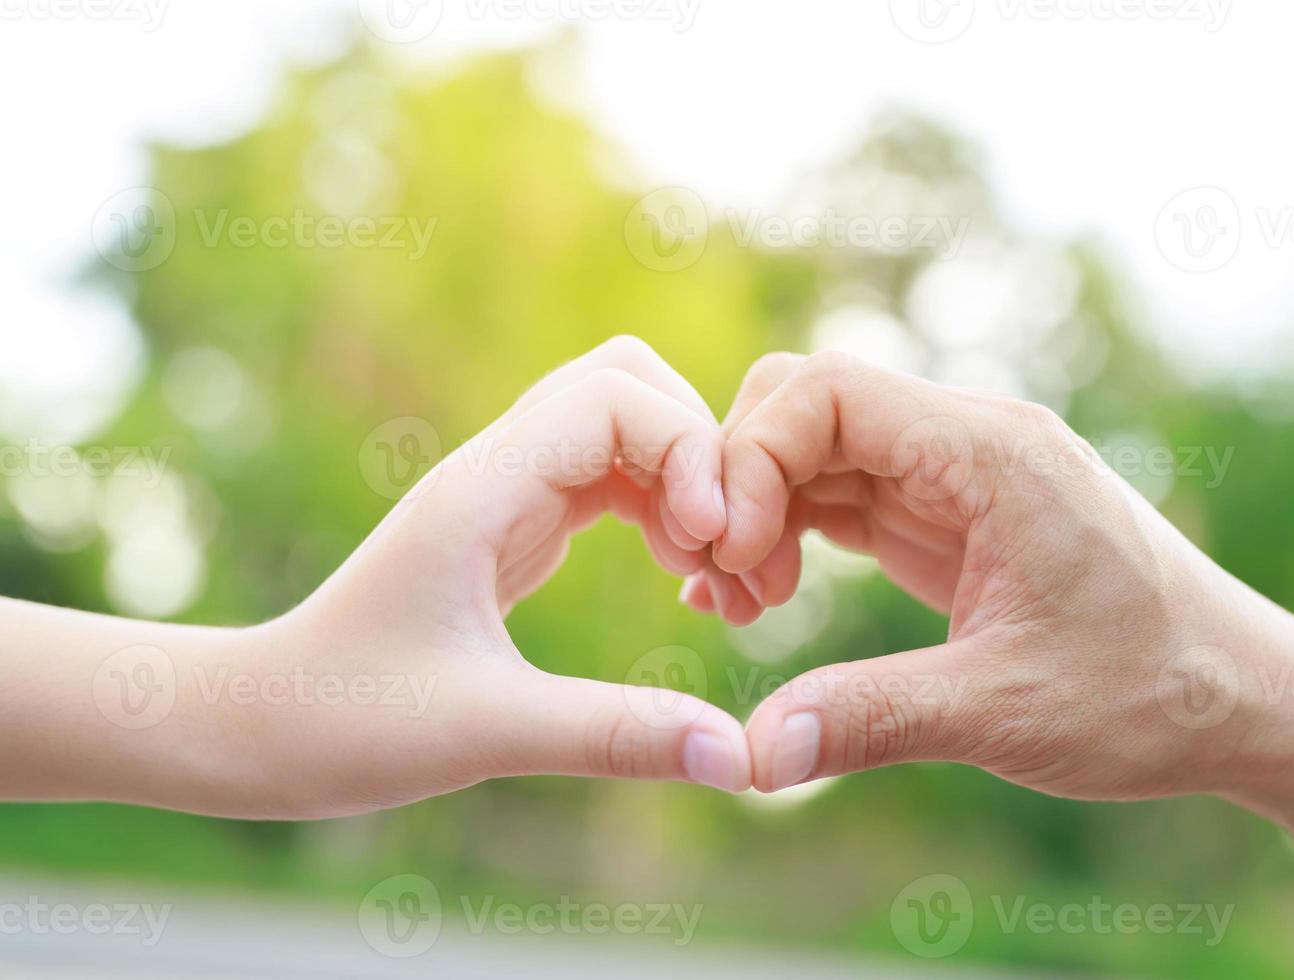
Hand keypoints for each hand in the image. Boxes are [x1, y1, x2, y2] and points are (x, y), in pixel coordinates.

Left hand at [106, 338, 748, 817]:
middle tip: (729, 555)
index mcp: (481, 490)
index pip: (613, 394)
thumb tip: (738, 758)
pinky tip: (681, 581)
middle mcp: (497, 471)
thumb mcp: (486, 733)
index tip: (711, 545)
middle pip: (631, 383)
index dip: (685, 450)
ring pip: (627, 430)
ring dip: (689, 486)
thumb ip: (614, 735)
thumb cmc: (342, 722)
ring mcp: (506, 493)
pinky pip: (612, 482)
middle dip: (701, 454)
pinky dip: (664, 515)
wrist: (257, 724)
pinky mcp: (516, 528)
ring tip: (718, 579)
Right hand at [688, 351, 1293, 799]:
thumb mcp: (1005, 711)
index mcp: (992, 452)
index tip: (735, 554)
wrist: (1241, 698)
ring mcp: (956, 477)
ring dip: (760, 513)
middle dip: (743, 480)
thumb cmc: (1150, 691)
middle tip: (725, 582)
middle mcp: (969, 443)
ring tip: (741, 605)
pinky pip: (842, 497)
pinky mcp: (947, 519)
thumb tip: (752, 756)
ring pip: (816, 449)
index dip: (753, 456)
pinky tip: (762, 599)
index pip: (830, 390)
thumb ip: (874, 720)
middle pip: (808, 403)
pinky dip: (789, 535)